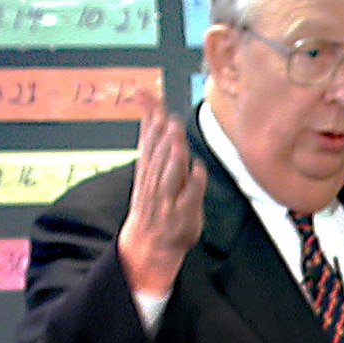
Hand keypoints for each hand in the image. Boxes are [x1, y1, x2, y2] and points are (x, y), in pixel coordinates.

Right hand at [116, 91, 205, 297]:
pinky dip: (193, 182)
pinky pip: (189, 196)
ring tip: (177, 137)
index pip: (146, 140)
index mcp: (147, 171)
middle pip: (158, 156)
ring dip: (174, 155)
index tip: (148, 99)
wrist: (148, 243)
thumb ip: (154, 141)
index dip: (147, 120)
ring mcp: (169, 199)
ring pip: (170, 174)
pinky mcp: (184, 214)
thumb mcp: (149, 170)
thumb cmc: (153, 202)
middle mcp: (155, 183)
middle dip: (163, 137)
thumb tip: (155, 110)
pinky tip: (197, 168)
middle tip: (168, 118)